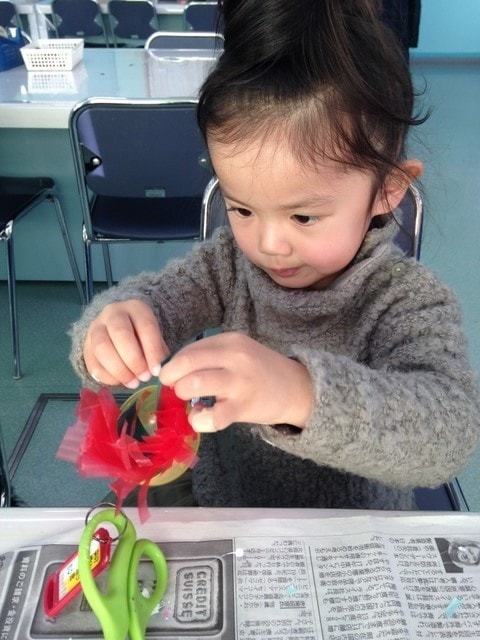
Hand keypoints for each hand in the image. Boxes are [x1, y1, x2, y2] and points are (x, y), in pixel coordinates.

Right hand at [83, 299, 168, 387]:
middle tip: (144, 377)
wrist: (118, 324)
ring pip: (102, 347)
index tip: (157, 371)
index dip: (152, 350)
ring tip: (133, 383)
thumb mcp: (154, 335)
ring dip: (119, 370)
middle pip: (120, 333)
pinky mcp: (85, 345)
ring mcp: (95, 328)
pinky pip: (92, 362)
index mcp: (136, 307)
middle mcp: (113, 313)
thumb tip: (159, 370)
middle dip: (134, 359)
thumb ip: (158, 350)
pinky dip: (106, 376)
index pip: (145, 326)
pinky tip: (119, 382)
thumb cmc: (142, 333)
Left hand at [159, 332, 312, 431]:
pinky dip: (198, 420)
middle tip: (174, 387)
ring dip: (182, 394)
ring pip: (193, 384)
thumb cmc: (259, 371)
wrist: (296, 389)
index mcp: (230, 341)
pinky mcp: (243, 407)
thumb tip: (173, 368)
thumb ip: (211, 356)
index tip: (172, 375)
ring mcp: (239, 382)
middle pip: (186, 363)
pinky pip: (211, 416)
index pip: (188, 349)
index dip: (172, 364)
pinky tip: (201, 419)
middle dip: (171, 377)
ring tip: (190, 401)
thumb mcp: (239, 352)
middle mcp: (235, 357)